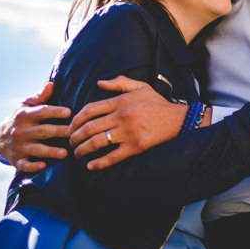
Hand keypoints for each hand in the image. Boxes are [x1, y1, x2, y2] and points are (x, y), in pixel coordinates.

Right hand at [0, 82, 71, 171]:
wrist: (0, 138)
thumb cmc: (21, 119)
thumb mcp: (26, 106)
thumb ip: (40, 97)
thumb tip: (51, 84)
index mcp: (25, 116)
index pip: (41, 112)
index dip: (55, 112)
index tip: (69, 112)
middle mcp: (21, 131)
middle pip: (42, 131)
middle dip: (58, 132)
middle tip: (74, 133)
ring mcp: (19, 146)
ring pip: (36, 149)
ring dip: (50, 151)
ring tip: (65, 153)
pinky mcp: (17, 160)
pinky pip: (25, 164)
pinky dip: (33, 166)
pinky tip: (44, 166)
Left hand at [67, 76, 184, 170]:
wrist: (179, 119)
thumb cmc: (158, 103)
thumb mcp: (141, 87)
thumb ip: (120, 83)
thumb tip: (99, 83)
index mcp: (121, 101)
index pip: (89, 110)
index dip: (75, 120)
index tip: (70, 126)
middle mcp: (122, 116)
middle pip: (89, 128)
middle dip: (75, 137)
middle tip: (70, 142)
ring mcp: (129, 132)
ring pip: (97, 142)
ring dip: (82, 150)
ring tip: (77, 153)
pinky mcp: (136, 146)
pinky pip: (112, 156)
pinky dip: (98, 163)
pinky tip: (91, 166)